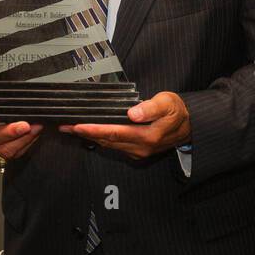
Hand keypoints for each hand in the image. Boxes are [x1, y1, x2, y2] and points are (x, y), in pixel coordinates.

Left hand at [61, 91, 190, 159]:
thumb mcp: (168, 102)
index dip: (94, 129)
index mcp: (148, 136)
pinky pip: (114, 146)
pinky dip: (100, 139)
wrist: (189, 126)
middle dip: (85, 133)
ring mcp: (138, 152)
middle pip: (107, 140)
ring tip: (71, 128)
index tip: (77, 126)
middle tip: (65, 126)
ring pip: (109, 144)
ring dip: (90, 137)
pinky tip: (90, 132)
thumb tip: (134, 113)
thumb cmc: (177, 111)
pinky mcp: (136, 151)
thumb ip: (151, 108)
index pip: (114, 132)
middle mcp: (141, 147)